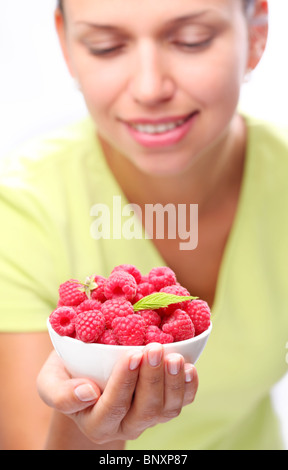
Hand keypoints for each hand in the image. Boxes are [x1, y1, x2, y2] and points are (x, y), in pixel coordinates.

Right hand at [37, 344, 197, 444]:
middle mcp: (124, 425)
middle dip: (152, 379)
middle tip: (154, 348)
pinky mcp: (163, 405)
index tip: (131, 355)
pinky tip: (188, 366)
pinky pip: (182, 402)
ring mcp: (147, 417)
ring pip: (167, 410)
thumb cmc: (67, 373)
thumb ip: (60, 394)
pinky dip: (188, 387)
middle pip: (145, 410)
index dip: (124, 383)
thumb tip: (88, 393)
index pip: (113, 407)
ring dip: (173, 382)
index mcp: (96, 423)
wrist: (85, 371)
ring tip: (173, 356)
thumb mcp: (50, 382)